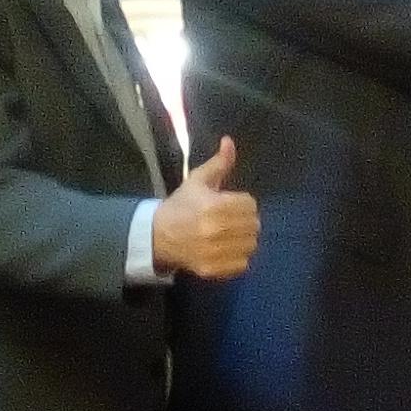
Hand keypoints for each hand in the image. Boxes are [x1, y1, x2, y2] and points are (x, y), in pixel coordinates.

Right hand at [151, 137, 260, 277]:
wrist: (157, 236)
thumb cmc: (181, 206)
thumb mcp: (197, 181)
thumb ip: (219, 163)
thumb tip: (229, 141)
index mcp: (213, 206)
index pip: (249, 204)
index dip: (242, 202)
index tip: (230, 204)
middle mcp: (215, 230)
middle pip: (253, 225)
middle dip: (245, 220)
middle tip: (231, 220)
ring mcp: (214, 252)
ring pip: (251, 245)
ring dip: (244, 239)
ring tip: (230, 234)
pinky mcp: (213, 270)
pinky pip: (242, 264)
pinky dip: (238, 258)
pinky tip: (225, 249)